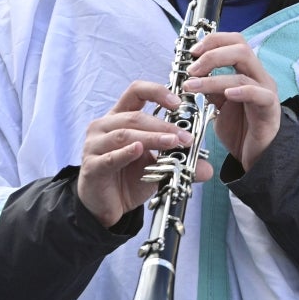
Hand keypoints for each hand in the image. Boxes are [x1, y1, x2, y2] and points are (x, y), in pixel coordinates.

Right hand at [78, 81, 214, 228]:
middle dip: (163, 125)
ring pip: (125, 134)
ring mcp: (95, 145)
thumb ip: (178, 162)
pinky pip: (110, 157)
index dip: (157, 92)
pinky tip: (139, 151)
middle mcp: (104, 126)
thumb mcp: (157, 166)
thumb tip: (206, 169)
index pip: (136, 92)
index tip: (178, 103)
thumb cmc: (128, 179)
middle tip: (185, 137)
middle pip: (135, 116)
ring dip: (152, 138)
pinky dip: (126, 153)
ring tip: (172, 143)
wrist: (106, 207)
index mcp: (119, 117)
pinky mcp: (92, 166)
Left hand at [180, 32, 279, 172]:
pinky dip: (242, 91)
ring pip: (243, 73)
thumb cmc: (240, 129)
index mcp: (247, 71)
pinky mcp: (270, 109)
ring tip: (193, 87)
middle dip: (212, 54)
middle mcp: (259, 76)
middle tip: (191, 69)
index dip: (213, 41)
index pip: (234, 41)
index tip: (192, 51)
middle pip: (240, 48)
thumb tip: (191, 75)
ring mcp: (266, 91)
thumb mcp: (218, 104)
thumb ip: (209, 88)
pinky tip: (226, 94)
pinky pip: (260, 95)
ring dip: (213, 78)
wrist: (255, 157)